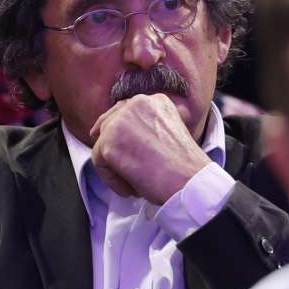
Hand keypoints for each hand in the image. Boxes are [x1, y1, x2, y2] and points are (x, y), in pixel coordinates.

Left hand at [89, 94, 211, 204]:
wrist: (189, 181)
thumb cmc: (183, 167)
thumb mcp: (169, 133)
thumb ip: (147, 128)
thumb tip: (124, 137)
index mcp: (154, 100)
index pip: (125, 110)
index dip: (119, 131)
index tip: (119, 146)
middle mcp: (136, 103)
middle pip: (108, 123)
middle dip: (111, 147)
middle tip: (122, 170)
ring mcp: (120, 121)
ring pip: (102, 144)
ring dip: (115, 167)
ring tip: (135, 183)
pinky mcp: (109, 142)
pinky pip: (98, 162)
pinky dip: (112, 180)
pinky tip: (131, 189)